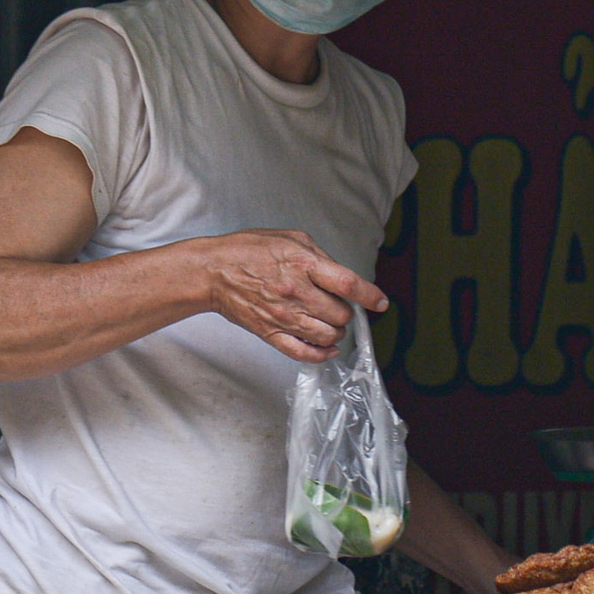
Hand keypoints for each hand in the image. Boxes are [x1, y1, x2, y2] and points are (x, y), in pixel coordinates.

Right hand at [200, 229, 388, 362]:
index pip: (348, 284)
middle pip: (341, 315)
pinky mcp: (272, 333)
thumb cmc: (247, 251)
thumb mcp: (290, 238)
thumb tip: (339, 274)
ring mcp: (284, 316)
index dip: (370, 296)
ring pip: (328, 336)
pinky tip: (326, 348)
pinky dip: (321, 354)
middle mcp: (297, 292)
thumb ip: (318, 255)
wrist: (213, 272)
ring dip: (335, 332)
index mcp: (304, 264)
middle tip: (337, 307)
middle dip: (345, 312)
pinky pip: (304, 353)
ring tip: (329, 323)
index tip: (381, 302)